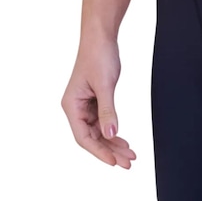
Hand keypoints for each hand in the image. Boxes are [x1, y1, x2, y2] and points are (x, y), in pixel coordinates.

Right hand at [61, 36, 135, 168]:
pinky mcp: (94, 101)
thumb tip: (110, 135)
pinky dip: (113, 131)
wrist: (101, 38)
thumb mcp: (105, 86)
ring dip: (113, 143)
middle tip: (128, 162)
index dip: (99, 151)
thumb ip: (108, 111)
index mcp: (71, 106)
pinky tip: (123, 140)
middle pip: (92, 137)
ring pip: (99, 132)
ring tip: (130, 154)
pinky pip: (103, 122)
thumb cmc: (99, 56)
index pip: (84, 137)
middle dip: (110, 151)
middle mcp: (75, 108)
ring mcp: (84, 105)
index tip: (114, 162)